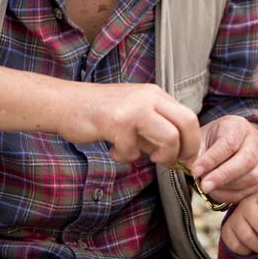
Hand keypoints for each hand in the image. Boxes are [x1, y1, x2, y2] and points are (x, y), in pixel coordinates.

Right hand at [61, 83, 200, 165]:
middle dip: (186, 150)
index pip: (189, 116)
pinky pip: (134, 150)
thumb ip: (154, 130)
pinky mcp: (117, 122)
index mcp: (155, 94)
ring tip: (142, 157)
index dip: (192, 142)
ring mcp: (134, 108)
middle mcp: (149, 97)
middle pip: (187, 123)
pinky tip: (114, 150)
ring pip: (169, 137)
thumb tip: (178, 154)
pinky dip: (125, 157)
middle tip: (173, 163)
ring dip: (161, 156)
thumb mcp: (134, 114)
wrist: (65, 103)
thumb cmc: (99, 112)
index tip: (186, 159)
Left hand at [187, 115, 257, 203]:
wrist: (225, 143)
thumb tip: (193, 168)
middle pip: (245, 161)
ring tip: (208, 187)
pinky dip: (231, 195)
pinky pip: (250, 190)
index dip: (212, 159)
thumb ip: (196, 152)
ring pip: (251, 177)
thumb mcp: (201, 138)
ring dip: (227, 186)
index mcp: (239, 126)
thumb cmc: (211, 140)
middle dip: (222, 176)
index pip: (229, 143)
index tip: (195, 171)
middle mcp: (255, 141)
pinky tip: (216, 192)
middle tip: (204, 185)